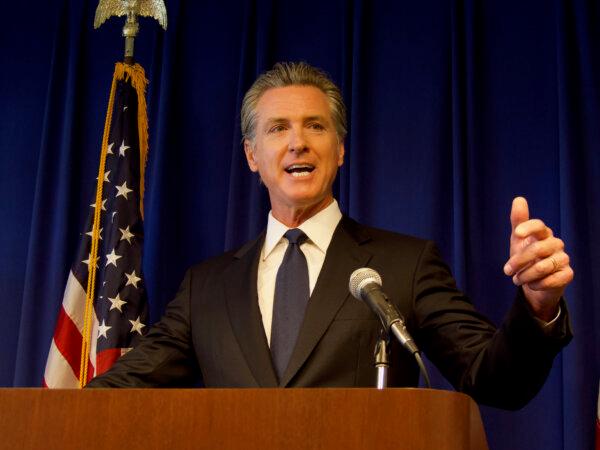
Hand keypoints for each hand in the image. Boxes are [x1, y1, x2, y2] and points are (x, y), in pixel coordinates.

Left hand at [503, 197, 573, 320]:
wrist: (534, 281)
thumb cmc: (526, 257)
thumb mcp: (518, 240)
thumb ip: (518, 221)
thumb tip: (519, 199)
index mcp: (544, 234)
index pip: (539, 226)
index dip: (529, 227)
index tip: (517, 233)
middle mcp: (556, 244)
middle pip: (537, 249)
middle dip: (518, 261)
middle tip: (506, 271)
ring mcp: (563, 259)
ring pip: (543, 267)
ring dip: (525, 276)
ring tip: (516, 280)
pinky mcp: (567, 274)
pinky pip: (552, 280)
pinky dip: (537, 284)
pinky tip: (531, 285)